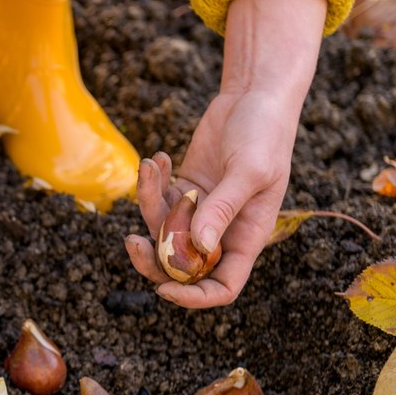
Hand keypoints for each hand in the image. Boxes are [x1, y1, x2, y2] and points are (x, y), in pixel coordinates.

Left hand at [125, 0, 327, 307]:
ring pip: (162, 230)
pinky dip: (151, 183)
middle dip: (153, 259)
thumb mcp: (249, 170)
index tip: (164, 290)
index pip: (222, 286)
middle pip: (181, 267)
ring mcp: (199, 210)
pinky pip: (158, 200)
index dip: (194, 297)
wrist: (254, 97)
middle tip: (131, 241)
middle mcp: (221, 231)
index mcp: (246, 238)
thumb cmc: (264, 133)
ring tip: (152, 166)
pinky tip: (158, 158)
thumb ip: (223, 207)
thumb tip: (198, 245)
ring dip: (148, 203)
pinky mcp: (184, 188)